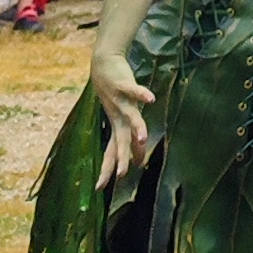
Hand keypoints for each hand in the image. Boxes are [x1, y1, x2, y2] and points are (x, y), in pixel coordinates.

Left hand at [92, 56, 153, 184]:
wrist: (103, 64)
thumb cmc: (113, 93)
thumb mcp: (121, 116)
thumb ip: (130, 136)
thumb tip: (138, 158)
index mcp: (115, 124)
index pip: (111, 151)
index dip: (107, 168)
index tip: (101, 188)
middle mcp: (116, 116)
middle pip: (119, 139)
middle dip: (120, 157)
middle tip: (120, 175)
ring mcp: (119, 100)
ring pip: (129, 117)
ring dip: (136, 128)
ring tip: (142, 140)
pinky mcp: (124, 84)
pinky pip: (134, 90)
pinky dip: (142, 94)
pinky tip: (151, 99)